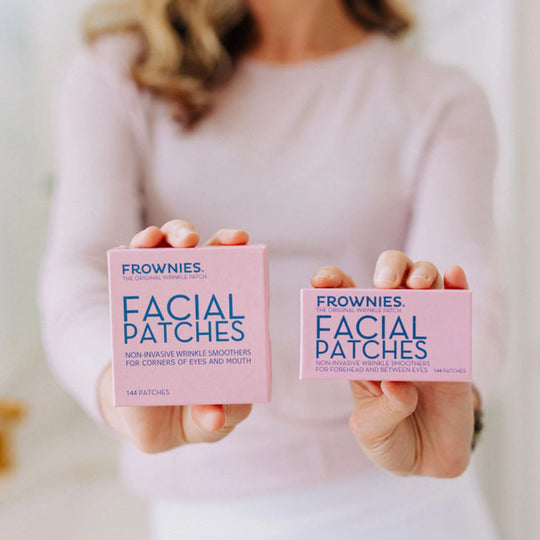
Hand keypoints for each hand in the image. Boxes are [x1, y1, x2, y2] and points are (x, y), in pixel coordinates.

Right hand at [98, 220, 251, 452]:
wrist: (137, 416)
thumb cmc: (185, 413)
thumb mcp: (207, 423)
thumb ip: (220, 416)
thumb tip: (211, 415)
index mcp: (223, 327)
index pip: (242, 289)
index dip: (248, 266)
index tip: (248, 250)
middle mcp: (198, 303)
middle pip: (213, 262)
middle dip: (220, 242)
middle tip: (229, 241)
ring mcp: (165, 296)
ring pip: (174, 254)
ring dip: (176, 236)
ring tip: (178, 241)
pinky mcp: (133, 298)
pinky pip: (134, 266)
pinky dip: (137, 250)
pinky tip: (139, 248)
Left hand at [311, 250, 474, 477]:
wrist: (429, 462)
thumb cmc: (390, 439)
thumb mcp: (372, 432)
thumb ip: (382, 412)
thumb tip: (399, 386)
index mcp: (363, 346)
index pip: (346, 304)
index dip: (333, 283)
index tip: (323, 281)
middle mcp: (393, 332)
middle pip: (391, 282)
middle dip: (388, 267)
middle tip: (385, 283)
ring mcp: (425, 336)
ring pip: (425, 287)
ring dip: (422, 273)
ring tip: (419, 285)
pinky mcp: (454, 349)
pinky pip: (458, 311)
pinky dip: (458, 289)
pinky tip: (455, 275)